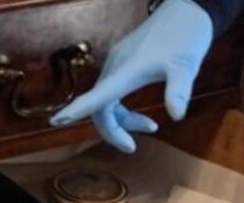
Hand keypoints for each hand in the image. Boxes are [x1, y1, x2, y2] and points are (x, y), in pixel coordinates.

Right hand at [49, 0, 212, 152]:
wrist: (186, 9)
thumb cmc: (185, 34)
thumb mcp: (186, 64)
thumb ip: (179, 90)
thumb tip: (177, 116)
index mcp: (127, 70)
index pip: (96, 96)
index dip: (77, 110)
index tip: (57, 121)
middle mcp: (116, 69)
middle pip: (99, 107)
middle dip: (113, 130)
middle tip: (131, 147)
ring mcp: (117, 67)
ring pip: (106, 103)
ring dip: (123, 122)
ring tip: (152, 127)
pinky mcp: (122, 65)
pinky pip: (113, 94)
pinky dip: (124, 111)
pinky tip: (145, 118)